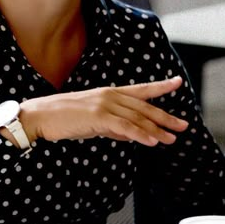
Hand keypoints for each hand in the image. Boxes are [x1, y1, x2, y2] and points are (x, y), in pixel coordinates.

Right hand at [17, 76, 188, 145]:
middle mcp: (111, 95)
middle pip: (145, 107)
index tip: (178, 82)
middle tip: (183, 126)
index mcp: (111, 93)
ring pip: (138, 118)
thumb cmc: (66, 119)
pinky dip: (140, 134)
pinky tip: (152, 141)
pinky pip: (124, 127)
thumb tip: (131, 135)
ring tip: (171, 139)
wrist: (41, 116)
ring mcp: (105, 104)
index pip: (142, 89)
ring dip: (156, 130)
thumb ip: (114, 126)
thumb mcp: (95, 121)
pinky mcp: (98, 116)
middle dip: (166, 117)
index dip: (161, 86)